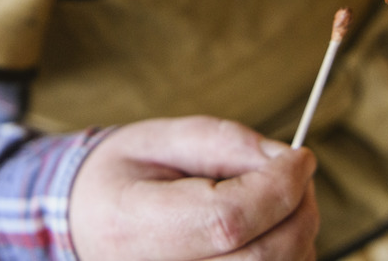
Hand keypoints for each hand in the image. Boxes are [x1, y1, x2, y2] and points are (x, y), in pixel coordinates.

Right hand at [69, 116, 318, 259]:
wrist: (86, 221)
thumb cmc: (124, 176)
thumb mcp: (162, 138)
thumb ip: (226, 144)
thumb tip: (285, 159)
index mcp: (134, 226)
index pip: (228, 220)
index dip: (278, 187)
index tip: (301, 157)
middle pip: (263, 256)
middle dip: (299, 207)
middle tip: (299, 172)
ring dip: (298, 231)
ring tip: (279, 196)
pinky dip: (289, 253)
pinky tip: (272, 226)